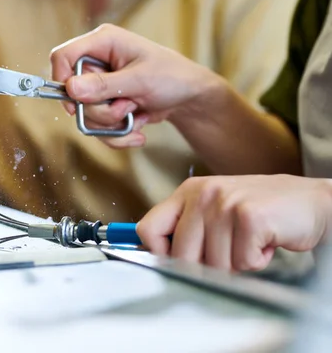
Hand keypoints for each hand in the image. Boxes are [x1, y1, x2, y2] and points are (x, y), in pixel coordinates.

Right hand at [50, 24, 226, 147]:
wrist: (189, 98)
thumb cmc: (172, 77)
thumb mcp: (140, 80)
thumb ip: (105, 85)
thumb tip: (71, 89)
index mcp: (102, 42)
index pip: (63, 56)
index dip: (62, 79)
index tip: (75, 103)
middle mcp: (96, 62)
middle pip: (73, 94)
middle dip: (100, 111)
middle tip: (127, 108)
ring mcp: (99, 85)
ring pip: (85, 115)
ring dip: (111, 124)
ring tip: (136, 115)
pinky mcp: (104, 104)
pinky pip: (96, 128)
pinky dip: (116, 134)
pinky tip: (137, 129)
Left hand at [137, 175, 331, 271]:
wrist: (310, 202)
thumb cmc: (259, 211)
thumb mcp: (215, 211)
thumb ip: (188, 229)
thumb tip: (159, 258)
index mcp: (189, 192)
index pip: (148, 228)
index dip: (158, 253)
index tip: (172, 263)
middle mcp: (203, 194)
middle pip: (180, 255)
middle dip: (205, 266)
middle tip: (228, 253)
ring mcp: (226, 204)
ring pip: (213, 264)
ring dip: (236, 263)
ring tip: (249, 242)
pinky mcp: (249, 217)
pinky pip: (241, 262)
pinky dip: (256, 261)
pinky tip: (264, 242)